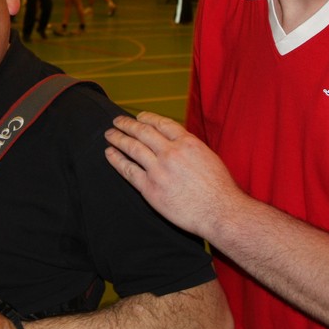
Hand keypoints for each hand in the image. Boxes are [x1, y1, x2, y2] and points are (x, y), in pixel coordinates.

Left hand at [105, 112, 242, 240]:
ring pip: (132, 148)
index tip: (139, 117)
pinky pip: (128, 170)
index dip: (147, 118)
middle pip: (143, 132)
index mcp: (188, 142)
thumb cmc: (219, 188)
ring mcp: (158, 170)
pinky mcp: (150, 188)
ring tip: (109, 134)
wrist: (219, 212)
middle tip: (117, 120)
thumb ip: (190, 148)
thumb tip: (177, 143)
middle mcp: (171, 152)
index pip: (162, 123)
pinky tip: (109, 153)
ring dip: (118, 138)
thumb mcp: (208, 157)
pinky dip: (116, 160)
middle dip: (128, 124)